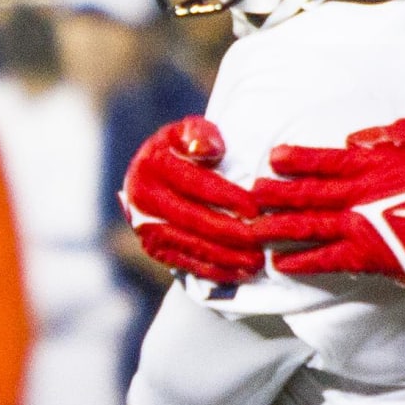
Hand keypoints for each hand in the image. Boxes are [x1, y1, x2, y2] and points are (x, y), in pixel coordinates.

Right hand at [122, 116, 263, 282]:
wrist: (158, 178)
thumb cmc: (186, 151)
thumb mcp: (191, 132)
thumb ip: (200, 134)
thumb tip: (211, 149)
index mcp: (153, 163)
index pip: (195, 183)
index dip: (226, 197)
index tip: (254, 209)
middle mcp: (143, 196)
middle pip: (193, 219)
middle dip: (231, 232)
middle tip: (261, 241)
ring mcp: (145, 224)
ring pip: (190, 244)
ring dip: (225, 256)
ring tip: (256, 261)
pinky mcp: (153, 247)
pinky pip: (185, 261)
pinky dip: (214, 269)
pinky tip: (239, 272)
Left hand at [251, 119, 404, 301]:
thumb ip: (391, 135)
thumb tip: (357, 139)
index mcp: (370, 166)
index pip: (323, 160)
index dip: (295, 158)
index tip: (274, 157)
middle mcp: (356, 195)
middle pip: (305, 193)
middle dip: (275, 194)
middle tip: (251, 194)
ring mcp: (357, 227)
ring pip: (306, 226)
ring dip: (277, 227)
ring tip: (253, 230)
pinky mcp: (363, 257)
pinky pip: (324, 260)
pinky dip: (301, 262)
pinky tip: (281, 264)